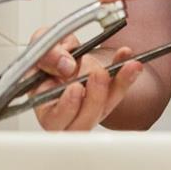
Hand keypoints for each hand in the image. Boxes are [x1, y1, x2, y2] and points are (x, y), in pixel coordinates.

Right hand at [28, 27, 143, 130]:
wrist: (61, 52)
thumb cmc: (46, 56)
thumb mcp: (38, 46)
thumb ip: (48, 55)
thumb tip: (66, 65)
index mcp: (43, 105)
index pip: (54, 119)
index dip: (66, 108)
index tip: (75, 88)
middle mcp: (67, 114)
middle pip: (83, 123)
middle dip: (94, 99)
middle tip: (98, 74)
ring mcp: (88, 108)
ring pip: (104, 110)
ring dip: (118, 87)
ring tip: (127, 65)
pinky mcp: (105, 99)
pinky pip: (117, 93)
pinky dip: (126, 77)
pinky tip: (132, 63)